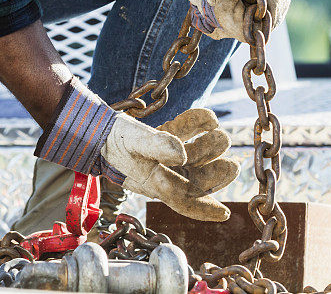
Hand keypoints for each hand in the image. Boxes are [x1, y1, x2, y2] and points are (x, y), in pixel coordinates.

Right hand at [99, 108, 238, 221]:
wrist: (97, 126)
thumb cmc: (114, 140)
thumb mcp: (135, 142)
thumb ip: (158, 145)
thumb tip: (183, 153)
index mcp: (155, 183)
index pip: (182, 201)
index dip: (203, 210)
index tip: (225, 213)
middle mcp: (162, 173)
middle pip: (194, 179)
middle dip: (215, 173)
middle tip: (233, 164)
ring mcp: (163, 157)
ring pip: (193, 158)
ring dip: (209, 147)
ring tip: (221, 135)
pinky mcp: (162, 140)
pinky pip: (184, 135)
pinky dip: (196, 125)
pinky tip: (209, 116)